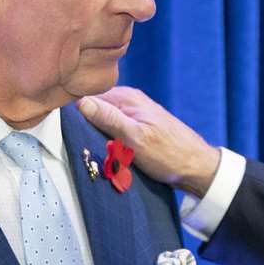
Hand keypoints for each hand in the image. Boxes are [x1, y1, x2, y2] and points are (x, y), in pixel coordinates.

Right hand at [77, 87, 221, 196]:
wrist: (197, 168)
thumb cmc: (169, 155)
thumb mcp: (135, 138)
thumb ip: (108, 118)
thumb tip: (80, 101)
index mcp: (126, 97)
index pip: (87, 96)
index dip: (73, 113)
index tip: (67, 131)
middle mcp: (129, 99)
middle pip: (93, 108)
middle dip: (86, 127)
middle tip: (88, 146)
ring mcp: (134, 112)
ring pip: (102, 121)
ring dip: (98, 137)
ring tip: (103, 152)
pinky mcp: (137, 125)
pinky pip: (113, 130)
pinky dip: (110, 141)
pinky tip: (112, 152)